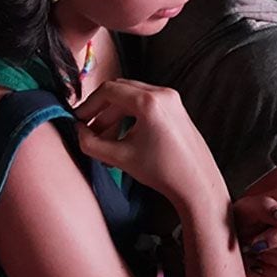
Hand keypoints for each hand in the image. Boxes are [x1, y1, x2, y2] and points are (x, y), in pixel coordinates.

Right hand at [73, 79, 224, 209]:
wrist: (198, 186)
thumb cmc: (162, 172)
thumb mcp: (120, 158)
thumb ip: (91, 144)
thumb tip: (77, 132)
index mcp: (149, 102)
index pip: (108, 90)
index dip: (89, 104)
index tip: (78, 120)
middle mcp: (162, 94)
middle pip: (120, 90)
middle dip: (101, 109)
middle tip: (88, 127)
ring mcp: (172, 100)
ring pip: (132, 96)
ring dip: (114, 113)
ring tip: (103, 136)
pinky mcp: (177, 108)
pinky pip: (146, 102)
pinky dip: (130, 115)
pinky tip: (123, 136)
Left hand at [231, 187, 276, 276]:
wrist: (243, 230)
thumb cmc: (244, 218)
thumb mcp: (245, 208)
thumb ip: (263, 207)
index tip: (255, 245)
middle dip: (271, 253)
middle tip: (252, 250)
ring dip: (273, 264)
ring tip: (257, 256)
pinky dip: (276, 275)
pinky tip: (263, 266)